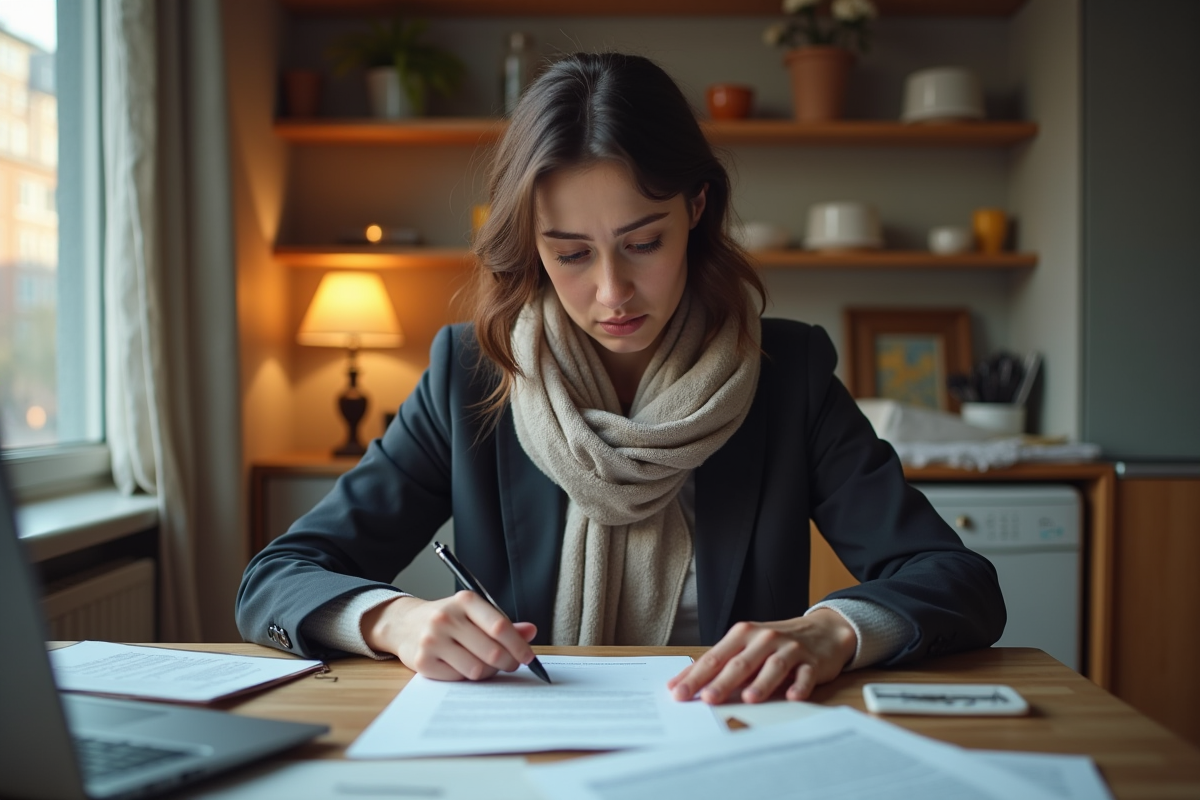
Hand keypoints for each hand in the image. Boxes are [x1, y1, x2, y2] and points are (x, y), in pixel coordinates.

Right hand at [361, 592, 537, 681]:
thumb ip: (501, 623)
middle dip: (508, 663)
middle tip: (511, 665)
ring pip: (477, 669)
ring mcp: (432, 640)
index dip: (519, 646)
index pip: (500, 627)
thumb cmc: (447, 619)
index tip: (529, 658)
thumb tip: (531, 631)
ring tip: (485, 665)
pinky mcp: (423, 662)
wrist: (404, 623)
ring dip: (488, 672)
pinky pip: (458, 678)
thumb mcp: (473, 612)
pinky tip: (464, 666)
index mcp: (464, 601)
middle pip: (492, 652)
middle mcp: (446, 618)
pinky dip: (467, 677)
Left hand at [666, 609, 856, 703]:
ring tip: (748, 698)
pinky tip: (792, 696)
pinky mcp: (812, 662)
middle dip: (722, 681)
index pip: (715, 657)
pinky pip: (805, 675)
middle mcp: (764, 638)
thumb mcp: (745, 647)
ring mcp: (790, 649)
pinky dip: (799, 686)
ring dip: (761, 683)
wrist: (822, 631)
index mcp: (742, 634)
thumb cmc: (774, 643)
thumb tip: (681, 683)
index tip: (679, 693)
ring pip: (773, 666)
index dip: (696, 676)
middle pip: (740, 662)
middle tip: (707, 699)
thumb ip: (718, 664)